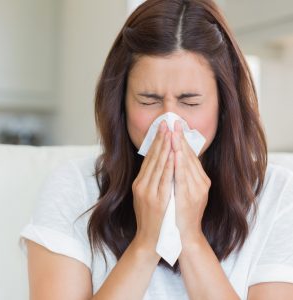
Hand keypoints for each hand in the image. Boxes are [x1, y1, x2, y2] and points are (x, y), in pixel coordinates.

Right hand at [132, 121, 173, 253]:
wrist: (150, 241)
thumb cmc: (152, 220)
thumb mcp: (146, 198)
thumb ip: (151, 182)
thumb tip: (159, 165)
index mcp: (139, 183)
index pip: (148, 158)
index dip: (155, 142)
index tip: (162, 128)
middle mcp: (141, 185)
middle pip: (152, 158)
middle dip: (160, 139)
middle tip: (166, 122)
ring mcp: (148, 192)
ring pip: (158, 165)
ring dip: (165, 147)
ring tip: (171, 131)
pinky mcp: (156, 199)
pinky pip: (164, 178)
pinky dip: (169, 164)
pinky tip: (173, 153)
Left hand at [172, 120, 210, 243]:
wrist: (183, 238)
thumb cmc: (181, 215)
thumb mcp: (186, 194)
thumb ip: (183, 177)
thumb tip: (176, 159)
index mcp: (200, 182)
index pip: (190, 156)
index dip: (182, 140)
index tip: (175, 126)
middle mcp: (200, 184)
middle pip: (188, 156)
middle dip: (180, 138)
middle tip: (173, 121)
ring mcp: (195, 191)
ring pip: (186, 163)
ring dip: (179, 146)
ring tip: (172, 130)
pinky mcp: (187, 197)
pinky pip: (181, 177)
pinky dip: (179, 163)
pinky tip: (175, 151)